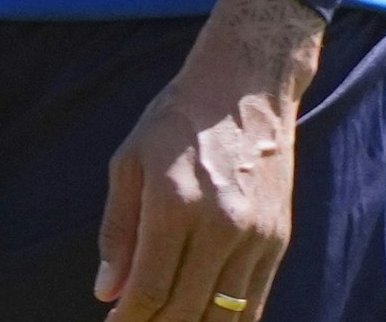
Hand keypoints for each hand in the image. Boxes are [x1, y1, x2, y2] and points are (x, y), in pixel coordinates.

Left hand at [96, 0, 324, 321]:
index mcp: (174, 203)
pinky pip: (254, 303)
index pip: (151, 288)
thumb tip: (107, 292)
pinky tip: (203, 320)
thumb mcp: (130, 159)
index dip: (129, 321)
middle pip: (186, 309)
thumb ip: (118, 229)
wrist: (245, 86)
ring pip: (222, 316)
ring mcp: (254, 236)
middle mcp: (219, 225)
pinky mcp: (278, 240)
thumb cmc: (177, 118)